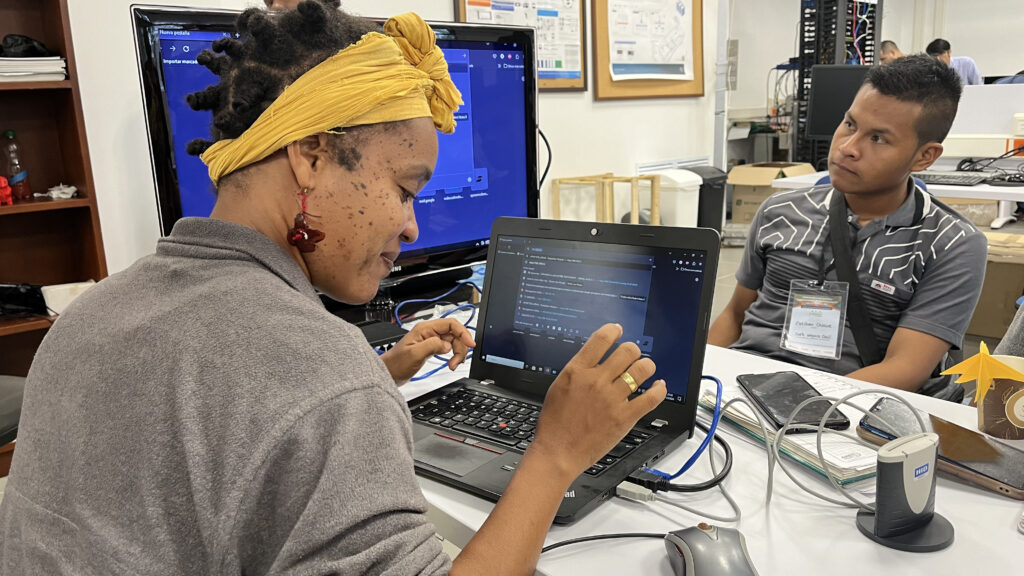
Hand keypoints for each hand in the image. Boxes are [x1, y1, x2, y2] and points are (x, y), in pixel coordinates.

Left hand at [380, 318, 475, 384]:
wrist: (389, 373)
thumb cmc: (396, 363)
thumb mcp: (414, 354)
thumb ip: (432, 346)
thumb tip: (448, 345)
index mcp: (425, 329)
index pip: (451, 324)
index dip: (463, 332)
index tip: (470, 344)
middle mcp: (429, 332)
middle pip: (455, 334)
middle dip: (460, 347)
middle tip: (456, 362)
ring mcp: (431, 340)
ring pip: (454, 342)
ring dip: (457, 353)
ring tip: (452, 365)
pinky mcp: (432, 348)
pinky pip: (449, 348)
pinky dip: (453, 356)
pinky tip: (451, 363)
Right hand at [528, 323, 665, 479]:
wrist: (558, 452)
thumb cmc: (554, 424)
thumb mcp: (559, 387)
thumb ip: (578, 371)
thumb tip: (594, 359)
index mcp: (577, 371)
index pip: (601, 339)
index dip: (613, 330)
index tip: (618, 330)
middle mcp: (596, 381)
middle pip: (627, 351)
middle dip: (633, 350)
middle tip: (632, 355)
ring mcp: (612, 399)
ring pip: (642, 370)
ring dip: (647, 366)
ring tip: (646, 368)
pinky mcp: (624, 417)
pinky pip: (651, 397)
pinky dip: (660, 389)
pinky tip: (659, 387)